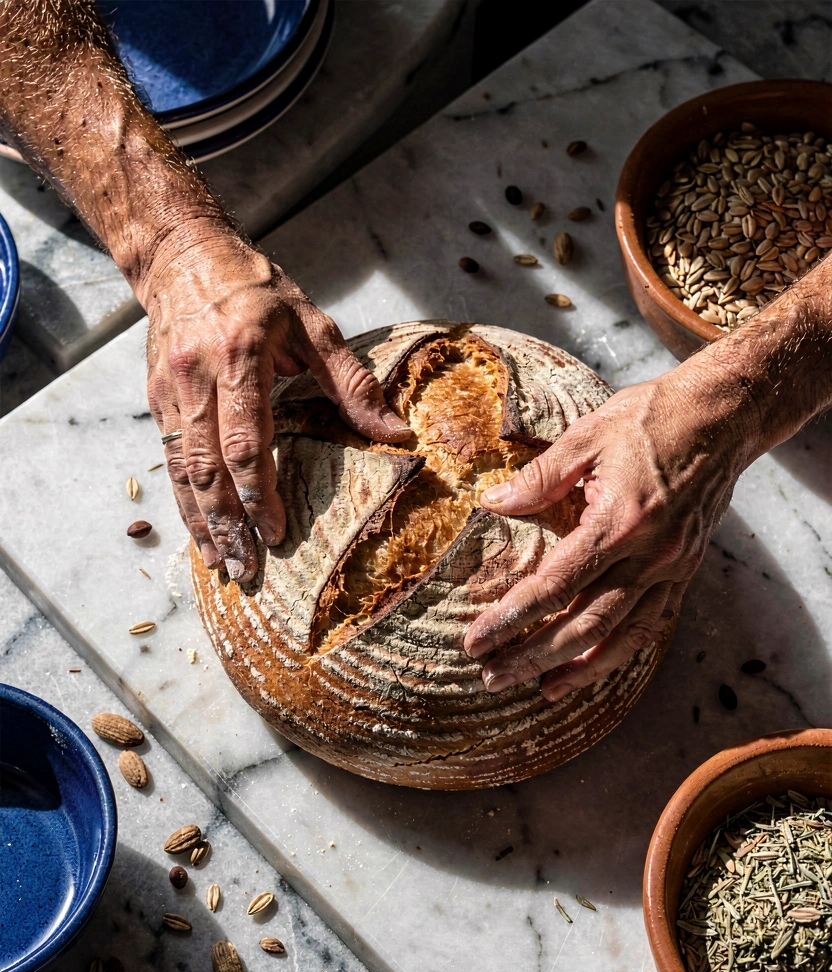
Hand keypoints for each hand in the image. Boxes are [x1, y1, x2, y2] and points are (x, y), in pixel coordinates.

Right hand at [142, 226, 409, 582]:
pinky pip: (171, 460)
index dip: (257, 491)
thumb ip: (352, 382)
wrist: (183, 257)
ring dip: (201, 523)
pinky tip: (201, 530)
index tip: (276, 531)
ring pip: (182, 471)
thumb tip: (396, 434)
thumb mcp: (313, 324)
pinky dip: (186, 501)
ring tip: (220, 564)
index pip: (244, 440)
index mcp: (239, 357)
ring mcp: (170, 392)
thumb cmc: (256, 289)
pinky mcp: (157, 400)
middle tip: (246, 570)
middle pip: (206, 467)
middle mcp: (197, 379)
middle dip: (225, 524)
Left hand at [463, 365, 751, 701]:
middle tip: (492, 676)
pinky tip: (590, 666)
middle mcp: (650, 553)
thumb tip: (492, 503)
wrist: (721, 416)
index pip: (554, 584)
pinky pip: (651, 624)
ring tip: (539, 690)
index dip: (511, 618)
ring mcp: (673, 567)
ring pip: (621, 635)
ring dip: (578, 668)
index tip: (477, 640)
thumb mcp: (587, 436)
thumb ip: (538, 478)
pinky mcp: (684, 570)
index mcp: (619, 519)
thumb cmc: (651, 418)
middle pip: (584, 623)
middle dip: (534, 656)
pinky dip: (619, 652)